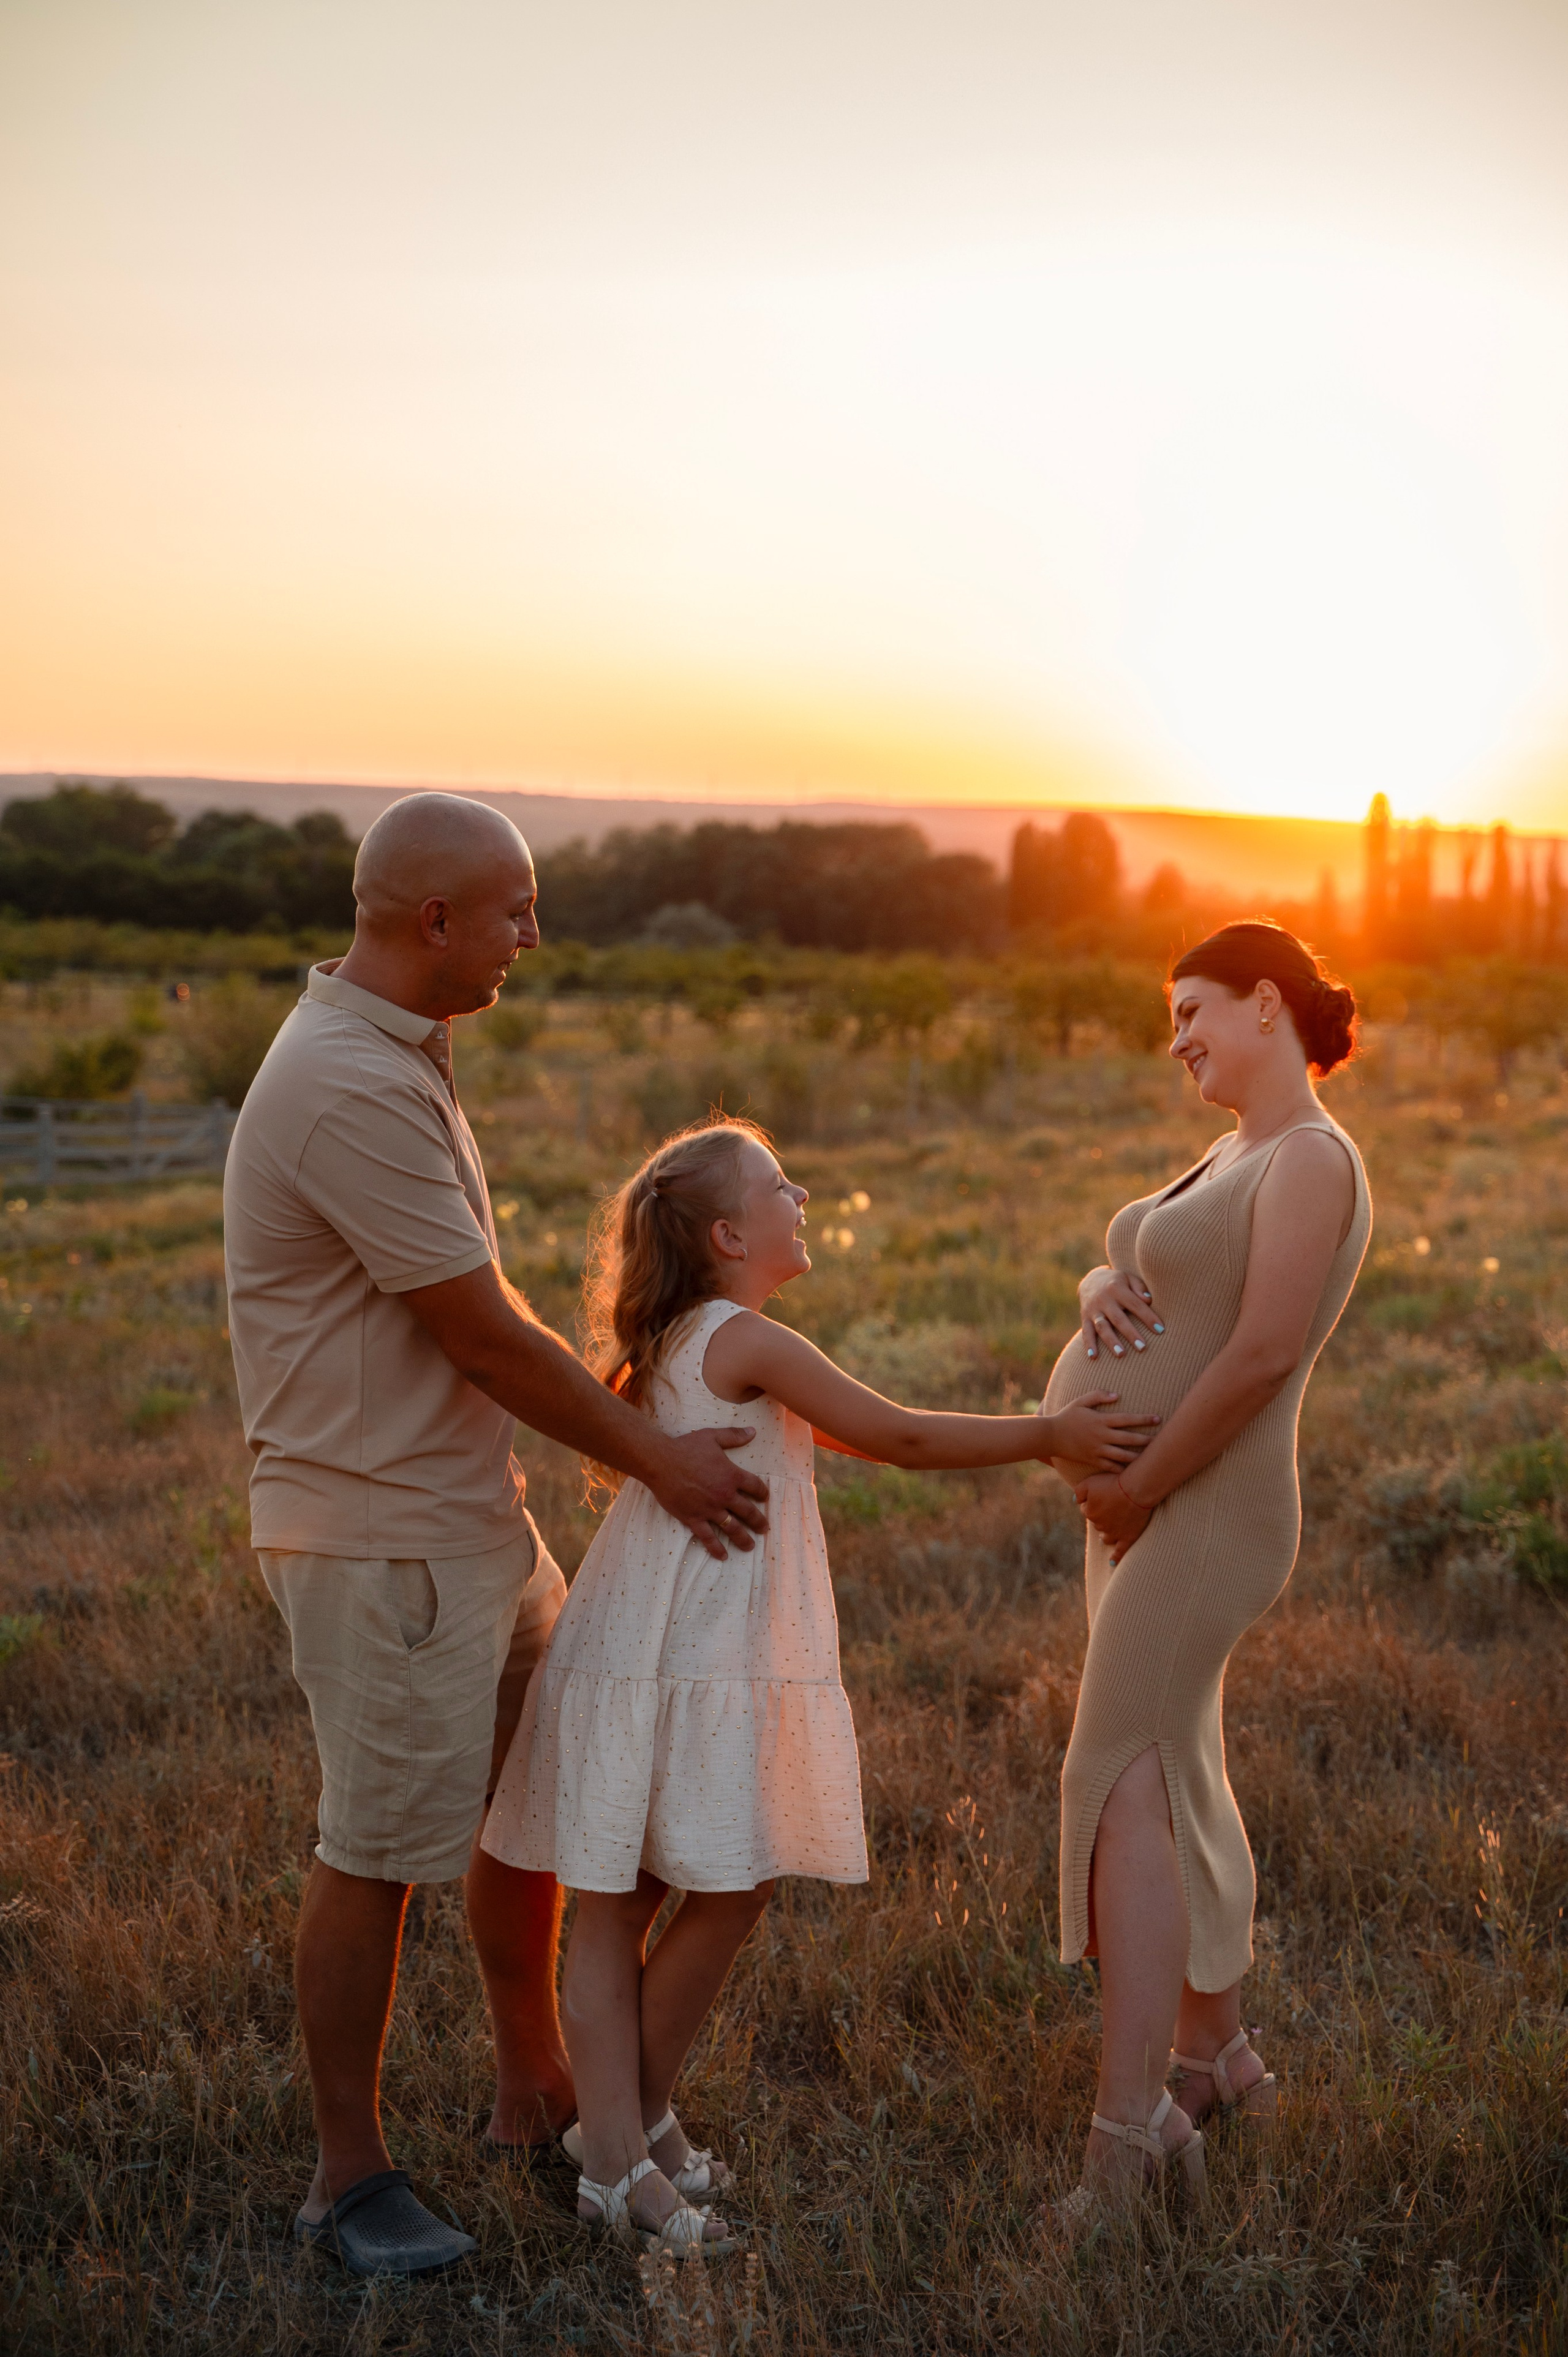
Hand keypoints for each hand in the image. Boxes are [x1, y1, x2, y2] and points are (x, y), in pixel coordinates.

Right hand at [647, 1428, 769, 1559]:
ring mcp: (709, 1509)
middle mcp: (724, 1495)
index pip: (755, 1487)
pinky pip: (707, 1537)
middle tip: (765, 1529)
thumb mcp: (712, 1436)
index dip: (762, 1493)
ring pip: (732, 1528)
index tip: (765, 1498)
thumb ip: (734, 1436)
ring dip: (743, 1538)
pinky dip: (716, 1548)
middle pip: (748, 1512)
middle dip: (759, 1521)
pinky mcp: (693, 1519)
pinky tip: (723, 1556)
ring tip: (751, 1546)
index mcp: (732, 1475)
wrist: (660, 1462)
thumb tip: (753, 1431)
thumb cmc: (685, 1447)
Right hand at [1040, 1392, 1160, 1470]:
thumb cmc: (1067, 1416)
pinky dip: (1123, 1470)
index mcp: (1100, 1420)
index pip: (1126, 1419)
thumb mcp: (1081, 1402)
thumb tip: (1117, 1395)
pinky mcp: (1093, 1460)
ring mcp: (1098, 1450)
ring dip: (1139, 1457)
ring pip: (1123, 1456)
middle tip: (1161, 1441)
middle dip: (1147, 1440)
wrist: (1050, 1436)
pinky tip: (1134, 1471)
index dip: (1143, 1419)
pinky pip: (1111, 1467)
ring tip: (1151, 1458)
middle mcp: (1101, 1436)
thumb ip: (1098, 1395)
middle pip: (1129, 1439)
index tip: (1158, 1419)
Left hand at [1073, 1470, 1152, 1564]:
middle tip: (1112, 1506)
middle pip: (1096, 1523)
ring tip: (1111, 1529)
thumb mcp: (1089, 1482)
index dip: (1093, 1502)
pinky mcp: (1127, 1538)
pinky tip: (1112, 1562)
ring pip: (1105, 1537)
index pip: (1085, 1510)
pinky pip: (1120, 1551)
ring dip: (1106, 1534)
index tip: (1102, 1496)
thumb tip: (1075, 1502)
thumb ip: (1078, 1492)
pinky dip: (1115, 1557)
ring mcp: (1114, 1534)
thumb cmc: (1113, 1483)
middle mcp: (1099, 1525)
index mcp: (1089, 1512)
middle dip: (1101, 1516)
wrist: (1135, 1490)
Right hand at [1079, 1266, 1162, 1362]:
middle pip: (1118, 1319)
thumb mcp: (1129, 1278)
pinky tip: (1094, 1357)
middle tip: (1142, 1347)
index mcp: (1117, 1289)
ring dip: (1111, 1341)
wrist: (1090, 1280)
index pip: (1135, 1304)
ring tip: (1121, 1354)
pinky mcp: (1085, 1318)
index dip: (1148, 1317)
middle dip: (1130, 1333)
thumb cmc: (1118, 1282)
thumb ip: (1139, 1287)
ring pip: (1102, 1327)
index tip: (1160, 1330)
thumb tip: (1148, 1300)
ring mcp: (1093, 1310)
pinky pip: (1086, 1332)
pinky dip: (1089, 1345)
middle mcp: (1104, 1300)